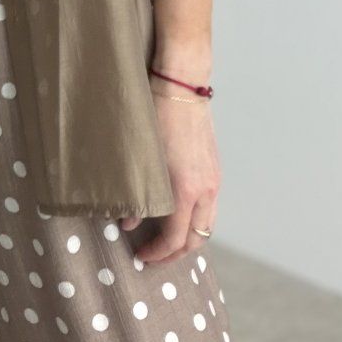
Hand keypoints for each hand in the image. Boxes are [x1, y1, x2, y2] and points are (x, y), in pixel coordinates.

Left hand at [120, 92, 220, 263]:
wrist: (182, 85)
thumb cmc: (157, 115)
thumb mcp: (142, 156)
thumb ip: (136, 192)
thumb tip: (127, 220)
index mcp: (186, 189)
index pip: (175, 238)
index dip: (158, 253)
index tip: (142, 256)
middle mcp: (206, 189)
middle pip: (197, 239)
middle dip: (176, 253)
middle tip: (154, 255)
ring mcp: (214, 179)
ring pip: (206, 224)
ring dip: (188, 238)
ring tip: (166, 239)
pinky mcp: (214, 168)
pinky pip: (210, 206)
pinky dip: (195, 218)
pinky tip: (178, 212)